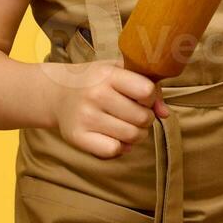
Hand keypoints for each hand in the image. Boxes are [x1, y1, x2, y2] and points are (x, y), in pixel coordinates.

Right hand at [41, 57, 168, 159]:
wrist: (57, 92)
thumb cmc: (95, 80)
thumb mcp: (119, 72)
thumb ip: (147, 86)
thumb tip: (165, 113)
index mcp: (107, 75)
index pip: (146, 90)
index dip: (150, 97)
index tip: (142, 97)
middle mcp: (95, 95)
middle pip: (142, 117)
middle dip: (145, 118)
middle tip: (136, 114)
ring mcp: (85, 117)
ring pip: (131, 136)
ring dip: (136, 134)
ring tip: (127, 125)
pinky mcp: (78, 137)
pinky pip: (113, 150)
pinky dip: (120, 147)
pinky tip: (115, 137)